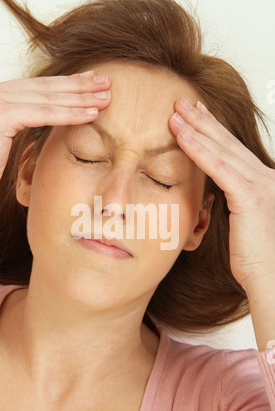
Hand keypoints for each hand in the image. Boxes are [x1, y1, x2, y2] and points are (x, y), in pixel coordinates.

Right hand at [0, 71, 110, 201]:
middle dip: (79, 85)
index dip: (66, 84)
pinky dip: (68, 114)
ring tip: (106, 97)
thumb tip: (40, 123)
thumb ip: (16, 124)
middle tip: (106, 82)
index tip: (90, 82)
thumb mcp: (0, 141)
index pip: (38, 88)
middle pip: (46, 87)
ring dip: (80, 98)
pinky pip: (42, 114)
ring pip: (48, 99)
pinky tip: (90, 114)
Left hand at [169, 97, 274, 295]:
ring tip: (175, 112)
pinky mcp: (250, 196)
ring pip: (221, 150)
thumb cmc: (256, 259)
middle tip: (182, 102)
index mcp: (262, 183)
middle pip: (227, 143)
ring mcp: (260, 184)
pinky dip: (198, 150)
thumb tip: (216, 197)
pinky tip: (181, 136)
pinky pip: (218, 167)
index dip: (213, 130)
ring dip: (195, 129)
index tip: (194, 116)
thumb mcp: (243, 225)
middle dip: (202, 120)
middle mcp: (264, 177)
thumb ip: (234, 204)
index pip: (232, 151)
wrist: (272, 279)